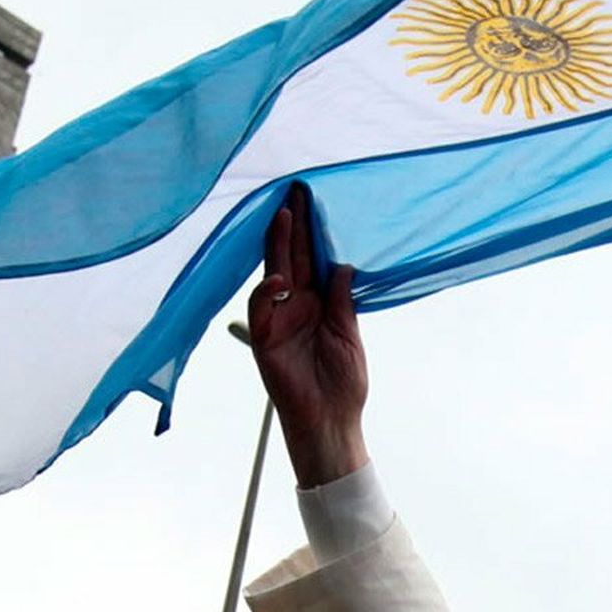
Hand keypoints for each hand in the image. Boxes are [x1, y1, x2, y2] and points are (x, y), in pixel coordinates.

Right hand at [247, 182, 369, 486]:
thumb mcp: (349, 334)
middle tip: (294, 190)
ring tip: (284, 215)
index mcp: (319, 302)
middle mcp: (297, 305)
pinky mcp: (265, 339)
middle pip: (291, 257)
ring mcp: (279, 319)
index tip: (314, 200)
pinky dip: (268, 291)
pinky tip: (281, 279)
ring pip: (274, 273)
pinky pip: (262, 307)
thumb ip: (342, 300)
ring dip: (277, 245)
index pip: (313, 259)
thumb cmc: (344, 383)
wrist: (331, 421)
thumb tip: (342, 264)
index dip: (313, 231)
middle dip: (293, 225)